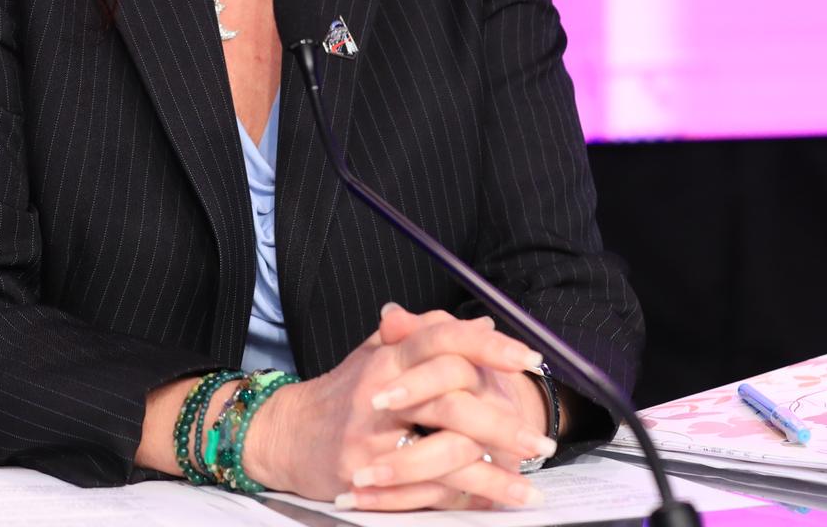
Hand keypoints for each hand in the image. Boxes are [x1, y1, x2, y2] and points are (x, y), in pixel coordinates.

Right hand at [245, 304, 552, 510]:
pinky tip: (493, 502)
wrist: (285, 434)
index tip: (531, 359)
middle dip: (503, 424)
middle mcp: (380, 389)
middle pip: (451, 400)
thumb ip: (428, 336)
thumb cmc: (344, 393)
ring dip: (493, 472)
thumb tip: (486, 323)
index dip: (490, 346)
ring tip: (530, 483)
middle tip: (541, 441)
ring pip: (442, 449)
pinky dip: (462, 497)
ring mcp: (371, 434)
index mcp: (389, 355)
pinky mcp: (364, 473)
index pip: (443, 338)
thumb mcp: (379, 353)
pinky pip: (423, 488)